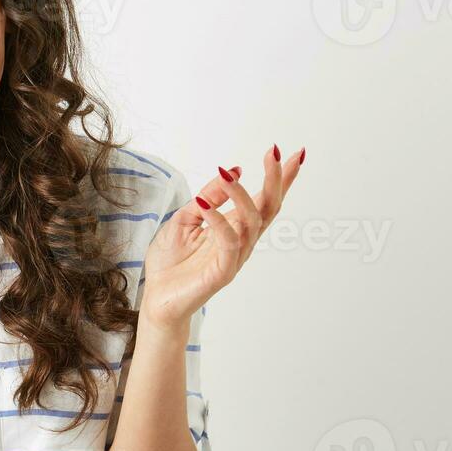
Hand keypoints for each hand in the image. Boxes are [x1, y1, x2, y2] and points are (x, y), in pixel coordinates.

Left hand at [139, 144, 304, 333]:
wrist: (156, 298)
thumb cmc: (170, 262)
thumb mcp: (184, 218)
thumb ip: (206, 196)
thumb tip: (232, 170)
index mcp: (234, 227)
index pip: (263, 199)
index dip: (281, 178)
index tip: (295, 153)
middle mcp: (240, 240)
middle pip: (268, 207)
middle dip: (275, 179)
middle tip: (274, 152)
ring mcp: (234, 256)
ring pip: (251, 221)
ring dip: (240, 194)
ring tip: (227, 175)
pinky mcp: (222, 272)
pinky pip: (229, 242)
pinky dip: (219, 220)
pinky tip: (205, 205)